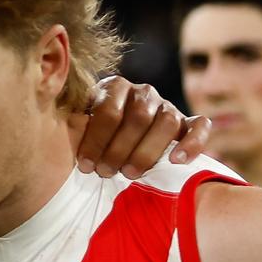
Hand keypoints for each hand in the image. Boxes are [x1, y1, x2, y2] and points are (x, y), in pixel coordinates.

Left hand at [71, 75, 210, 178]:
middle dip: (119, 149)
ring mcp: (167, 106)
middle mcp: (143, 92)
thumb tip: (62, 123)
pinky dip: (191, 143)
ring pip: (166, 122)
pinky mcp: (187, 122)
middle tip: (106, 173)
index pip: (108, 111)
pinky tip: (177, 161)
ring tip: (130, 174)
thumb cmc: (93, 137)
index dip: (96, 140)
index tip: (86, 166)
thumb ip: (74, 123)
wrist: (120, 139)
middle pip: (137, 118)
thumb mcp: (79, 125)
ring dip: (146, 151)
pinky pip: (199, 126)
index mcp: (113, 88)